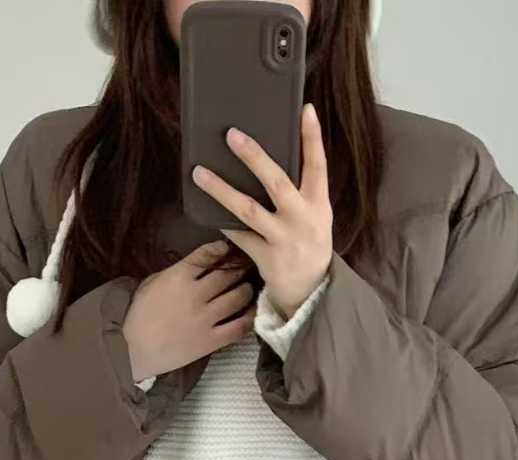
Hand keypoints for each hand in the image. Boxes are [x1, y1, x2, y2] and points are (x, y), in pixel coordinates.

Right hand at [122, 240, 255, 380]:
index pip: (208, 254)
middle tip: (245, 267)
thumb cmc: (138, 315)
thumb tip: (198, 266)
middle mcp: (196, 294)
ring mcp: (206, 319)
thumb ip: (177, 272)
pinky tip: (251, 312)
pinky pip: (239, 327)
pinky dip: (249, 317)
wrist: (132, 350)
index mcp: (179, 276)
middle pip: (228, 274)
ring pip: (238, 297)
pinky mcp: (211, 341)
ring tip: (248, 288)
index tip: (228, 249)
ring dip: (247, 290)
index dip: (222, 249)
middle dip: (239, 268)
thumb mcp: (152, 282)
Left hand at [192, 103, 333, 319]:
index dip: (312, 137)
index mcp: (318, 204)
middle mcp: (302, 219)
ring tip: (199, 172)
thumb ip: (301, 189)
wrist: (311, 291)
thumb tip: (274, 155)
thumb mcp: (316, 215)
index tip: (306, 109)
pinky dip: (223, 222)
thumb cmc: (309, 243)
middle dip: (254, 157)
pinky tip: (206, 208)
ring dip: (222, 190)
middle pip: (277, 183)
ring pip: (249, 210)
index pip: (318, 165)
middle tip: (232, 134)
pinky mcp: (266, 259)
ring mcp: (283, 240)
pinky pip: (239, 236)